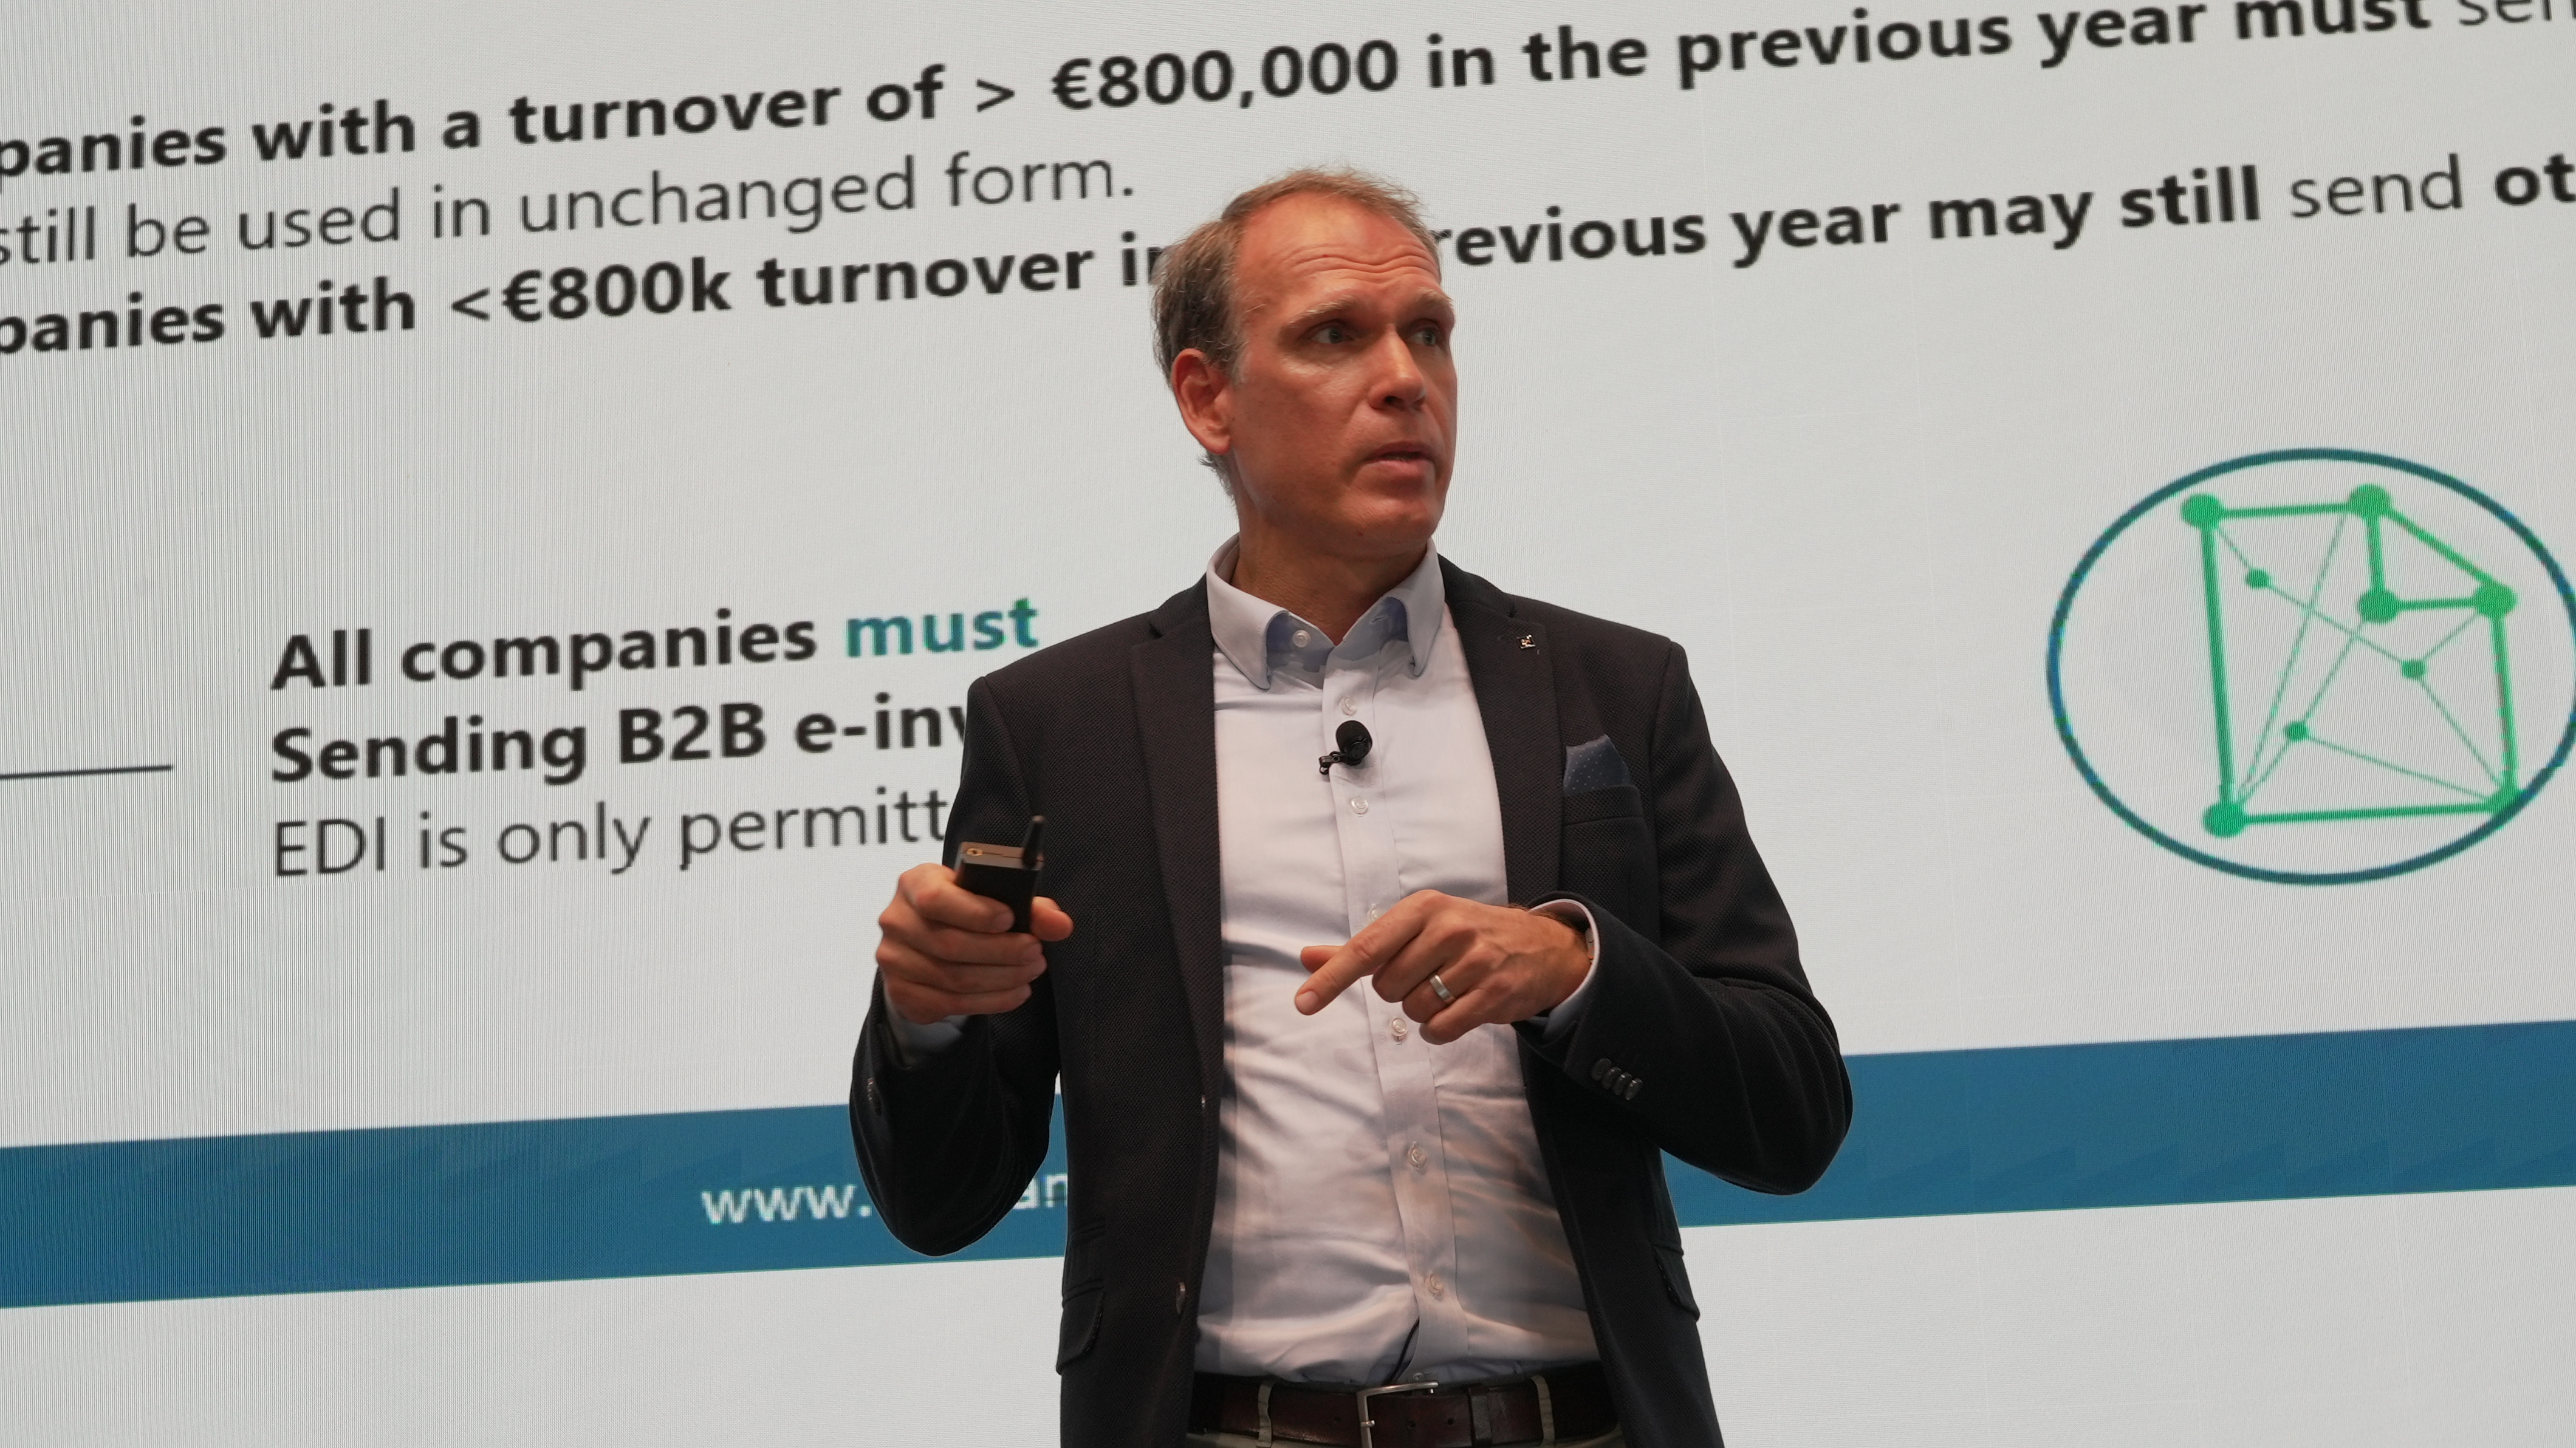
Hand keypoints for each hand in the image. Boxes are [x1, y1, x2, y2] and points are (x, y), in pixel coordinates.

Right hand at [875, 862, 1074, 1025]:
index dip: (975, 912)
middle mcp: (897, 920)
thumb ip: (1029, 907)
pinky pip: (950, 1003)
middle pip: (950, 944)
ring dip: (1002, 977)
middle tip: (1036, 952)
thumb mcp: (992, 898)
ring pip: (953, 978)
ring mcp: (894, 960)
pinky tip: (1016, 991)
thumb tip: (1061, 925)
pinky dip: (991, 1001)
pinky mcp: (902, 993)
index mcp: (915, 883)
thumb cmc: (965, 912)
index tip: (1010, 918)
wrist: (928, 944)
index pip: (936, 898)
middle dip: (1002, 951)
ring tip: (1031, 970)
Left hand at [1295, 891, 1587, 1044]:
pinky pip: (1442, 1029)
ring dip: (1422, 1011)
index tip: (1303, 1003)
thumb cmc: (1468, 936)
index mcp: (1424, 908)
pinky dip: (1439, 1031)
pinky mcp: (1495, 993)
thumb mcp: (1418, 927)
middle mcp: (1449, 928)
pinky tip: (1456, 1013)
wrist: (1543, 947)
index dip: (1332, 978)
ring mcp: (1476, 960)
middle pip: (1388, 986)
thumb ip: (1363, 947)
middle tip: (1428, 976)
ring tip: (1448, 991)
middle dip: (1399, 991)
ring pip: (1414, 1010)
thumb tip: (1307, 957)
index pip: (1366, 948)